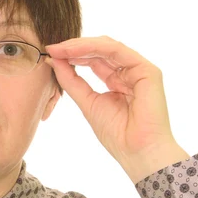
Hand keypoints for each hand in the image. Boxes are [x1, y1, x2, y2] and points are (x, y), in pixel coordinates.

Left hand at [45, 36, 176, 167]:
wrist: (137, 151)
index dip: (72, 55)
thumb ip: (72, 81)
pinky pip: (117, 51)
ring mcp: (139, 70)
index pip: (94, 60)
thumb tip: (54, 60)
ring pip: (107, 47)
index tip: (50, 54)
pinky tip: (75, 51)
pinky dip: (94, 48)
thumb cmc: (117, 134)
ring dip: (81, 45)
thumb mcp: (87, 102)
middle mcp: (129, 72)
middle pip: (100, 50)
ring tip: (60, 49)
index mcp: (117, 81)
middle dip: (74, 48)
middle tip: (52, 49)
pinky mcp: (147, 70)